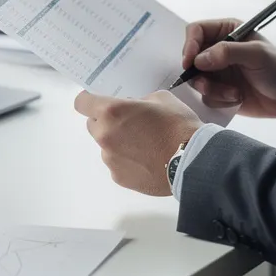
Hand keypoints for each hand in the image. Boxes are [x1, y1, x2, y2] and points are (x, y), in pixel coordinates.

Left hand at [74, 90, 202, 195]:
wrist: (193, 161)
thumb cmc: (178, 125)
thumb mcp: (161, 98)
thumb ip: (138, 102)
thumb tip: (133, 109)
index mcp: (111, 112)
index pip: (82, 103)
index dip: (89, 100)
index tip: (97, 102)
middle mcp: (105, 135)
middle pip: (92, 125)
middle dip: (106, 122)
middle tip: (128, 124)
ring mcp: (110, 159)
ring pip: (106, 146)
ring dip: (117, 143)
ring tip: (144, 146)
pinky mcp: (118, 177)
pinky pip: (117, 164)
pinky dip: (127, 161)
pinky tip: (147, 161)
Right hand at [182, 19, 275, 118]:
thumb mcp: (257, 54)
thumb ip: (228, 52)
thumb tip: (199, 60)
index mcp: (225, 31)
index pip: (195, 31)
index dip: (189, 45)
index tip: (190, 63)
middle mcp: (217, 50)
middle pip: (190, 58)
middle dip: (198, 74)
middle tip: (208, 84)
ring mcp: (217, 72)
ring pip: (196, 81)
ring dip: (212, 90)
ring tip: (233, 92)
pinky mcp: (219, 91)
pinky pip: (206, 97)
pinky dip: (220, 100)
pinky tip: (238, 98)